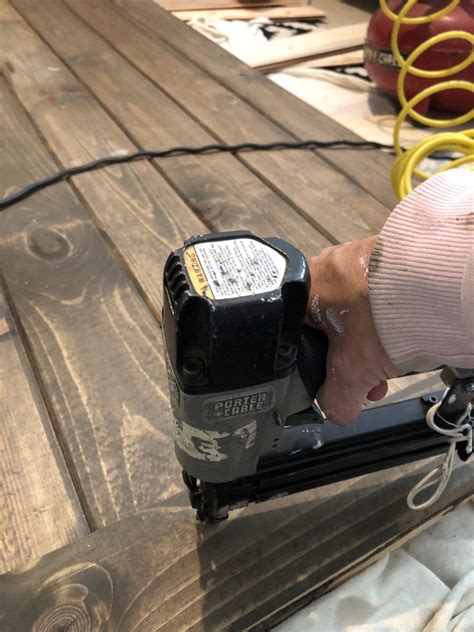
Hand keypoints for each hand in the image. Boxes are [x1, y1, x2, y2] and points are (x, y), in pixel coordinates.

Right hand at [306, 236, 397, 423]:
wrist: (434, 287)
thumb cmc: (384, 313)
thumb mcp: (350, 371)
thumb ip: (335, 398)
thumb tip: (334, 410)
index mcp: (302, 288)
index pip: (298, 334)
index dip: (319, 364)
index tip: (340, 379)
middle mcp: (325, 265)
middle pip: (331, 323)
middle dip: (352, 356)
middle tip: (370, 375)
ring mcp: (357, 257)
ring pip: (357, 310)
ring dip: (371, 340)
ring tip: (392, 358)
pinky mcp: (385, 256)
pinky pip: (378, 295)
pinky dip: (387, 318)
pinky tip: (402, 333)